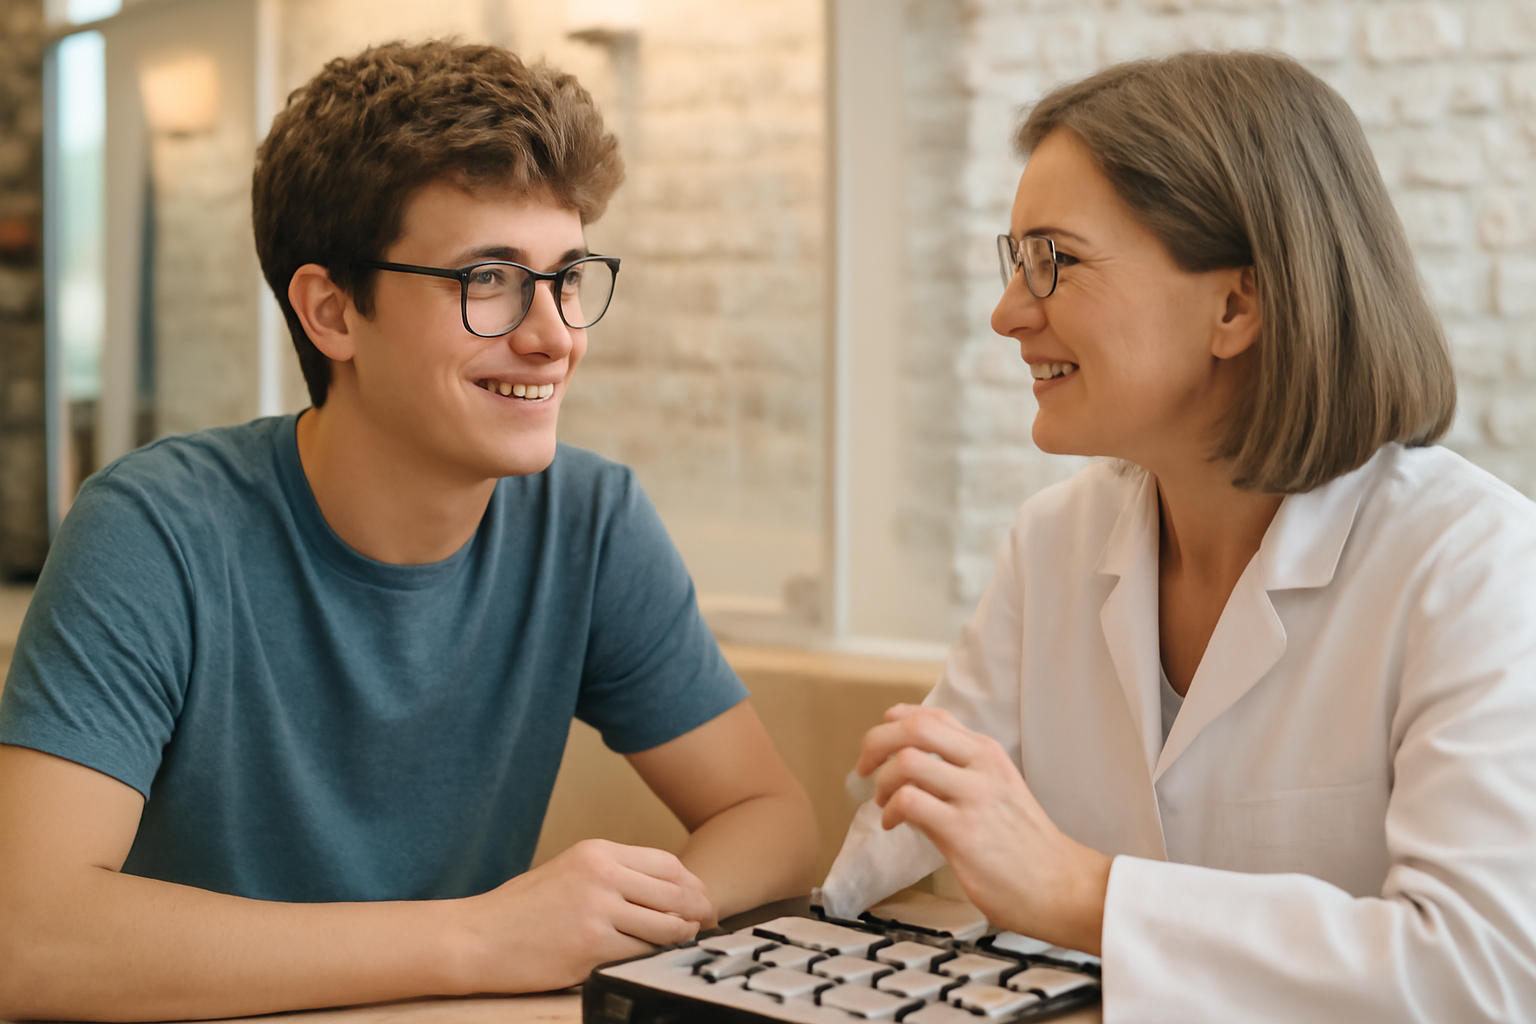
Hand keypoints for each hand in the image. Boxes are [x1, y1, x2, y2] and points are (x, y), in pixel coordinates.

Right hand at [462, 838, 717, 991]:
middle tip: (707, 926)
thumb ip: (612, 875)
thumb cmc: (519, 911)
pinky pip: (640, 953)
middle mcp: (601, 874)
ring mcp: (597, 910)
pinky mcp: (590, 946)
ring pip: (665, 925)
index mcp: (597, 852)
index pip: (666, 863)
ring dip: (680, 938)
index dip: (693, 885)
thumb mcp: (568, 872)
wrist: (475, 938)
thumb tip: (663, 893)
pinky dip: (652, 958)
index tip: (702, 901)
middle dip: (698, 912)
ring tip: (683, 944)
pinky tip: (652, 959)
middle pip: (675, 892)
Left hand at [857, 704, 1111, 954]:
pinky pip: (909, 801)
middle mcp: (981, 765)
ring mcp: (974, 796)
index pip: (932, 716)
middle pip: (913, 728)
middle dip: (876, 743)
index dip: (896, 722)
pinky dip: (890, 811)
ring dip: (882, 782)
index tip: (880, 742)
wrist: (1063, 886)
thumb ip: (960, 773)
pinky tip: (894, 824)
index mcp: (987, 753)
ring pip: (907, 761)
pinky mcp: (963, 830)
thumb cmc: (1026, 846)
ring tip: (884, 804)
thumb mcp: (999, 790)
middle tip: (865, 768)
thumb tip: (907, 768)